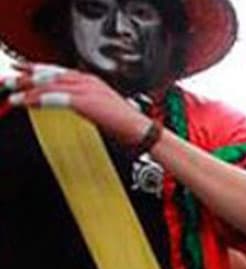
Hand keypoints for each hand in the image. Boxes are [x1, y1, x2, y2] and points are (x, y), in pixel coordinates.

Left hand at [4, 64, 151, 144]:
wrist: (142, 131)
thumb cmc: (126, 125)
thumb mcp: (100, 108)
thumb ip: (81, 102)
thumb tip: (64, 104)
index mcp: (92, 80)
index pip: (58, 71)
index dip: (36, 70)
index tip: (21, 72)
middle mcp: (87, 80)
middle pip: (49, 74)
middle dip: (26, 77)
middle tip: (8, 80)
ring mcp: (86, 89)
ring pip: (48, 84)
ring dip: (27, 90)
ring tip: (12, 95)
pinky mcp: (84, 100)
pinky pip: (54, 98)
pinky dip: (37, 100)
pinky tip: (26, 103)